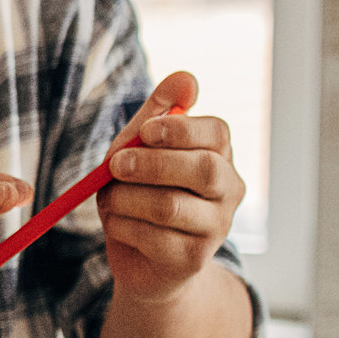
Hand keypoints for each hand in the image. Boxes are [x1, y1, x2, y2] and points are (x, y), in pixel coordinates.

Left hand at [99, 70, 245, 305]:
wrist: (142, 259)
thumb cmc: (141, 193)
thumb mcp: (140, 149)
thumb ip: (157, 114)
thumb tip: (186, 77)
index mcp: (219, 155)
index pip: (217, 133)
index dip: (180, 129)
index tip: (144, 131)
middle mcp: (228, 191)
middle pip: (203, 171)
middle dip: (152, 164)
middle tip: (115, 164)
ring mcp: (216, 228)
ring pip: (170, 206)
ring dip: (127, 198)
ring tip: (110, 197)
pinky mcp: (193, 259)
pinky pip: (153, 238)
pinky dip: (122, 226)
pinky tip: (117, 223)